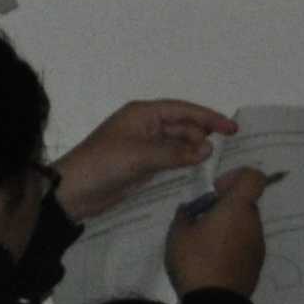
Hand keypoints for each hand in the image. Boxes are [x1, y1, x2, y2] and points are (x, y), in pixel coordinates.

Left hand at [52, 99, 234, 219]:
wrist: (72, 193)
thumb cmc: (101, 165)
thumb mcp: (139, 156)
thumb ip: (174, 153)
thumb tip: (208, 149)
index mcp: (142, 114)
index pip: (182, 110)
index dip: (208, 117)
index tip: (231, 127)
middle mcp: (145, 127)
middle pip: (183, 127)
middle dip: (203, 135)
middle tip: (226, 149)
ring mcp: (145, 147)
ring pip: (178, 145)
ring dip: (195, 151)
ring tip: (216, 161)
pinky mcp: (143, 166)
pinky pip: (171, 161)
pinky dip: (185, 164)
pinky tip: (200, 170)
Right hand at [164, 167, 271, 294]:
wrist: (215, 302)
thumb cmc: (195, 261)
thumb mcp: (177, 235)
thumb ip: (183, 217)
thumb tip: (188, 210)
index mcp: (236, 208)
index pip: (253, 177)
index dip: (236, 177)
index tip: (216, 191)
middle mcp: (253, 222)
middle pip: (243, 203)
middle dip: (223, 208)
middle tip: (198, 223)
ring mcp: (257, 244)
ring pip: (243, 225)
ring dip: (225, 229)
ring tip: (201, 247)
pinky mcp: (256, 263)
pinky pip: (243, 245)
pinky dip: (229, 246)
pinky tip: (210, 262)